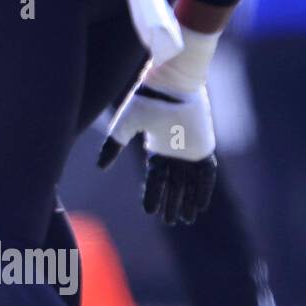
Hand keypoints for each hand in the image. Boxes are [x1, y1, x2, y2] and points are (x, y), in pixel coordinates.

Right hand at [98, 85, 216, 225]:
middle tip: (170, 222)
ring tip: (185, 219)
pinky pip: (206, 174)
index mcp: (158, 145)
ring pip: (190, 182)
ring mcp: (191, 149)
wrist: (171, 84)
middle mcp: (175, 150)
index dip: (152, 194)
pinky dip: (203, 190)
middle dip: (172, 203)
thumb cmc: (146, 100)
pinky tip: (200, 206)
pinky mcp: (204, 147)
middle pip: (174, 184)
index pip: (156, 177)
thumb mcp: (124, 126)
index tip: (149, 212)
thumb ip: (112, 146)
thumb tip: (100, 167)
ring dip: (188, 201)